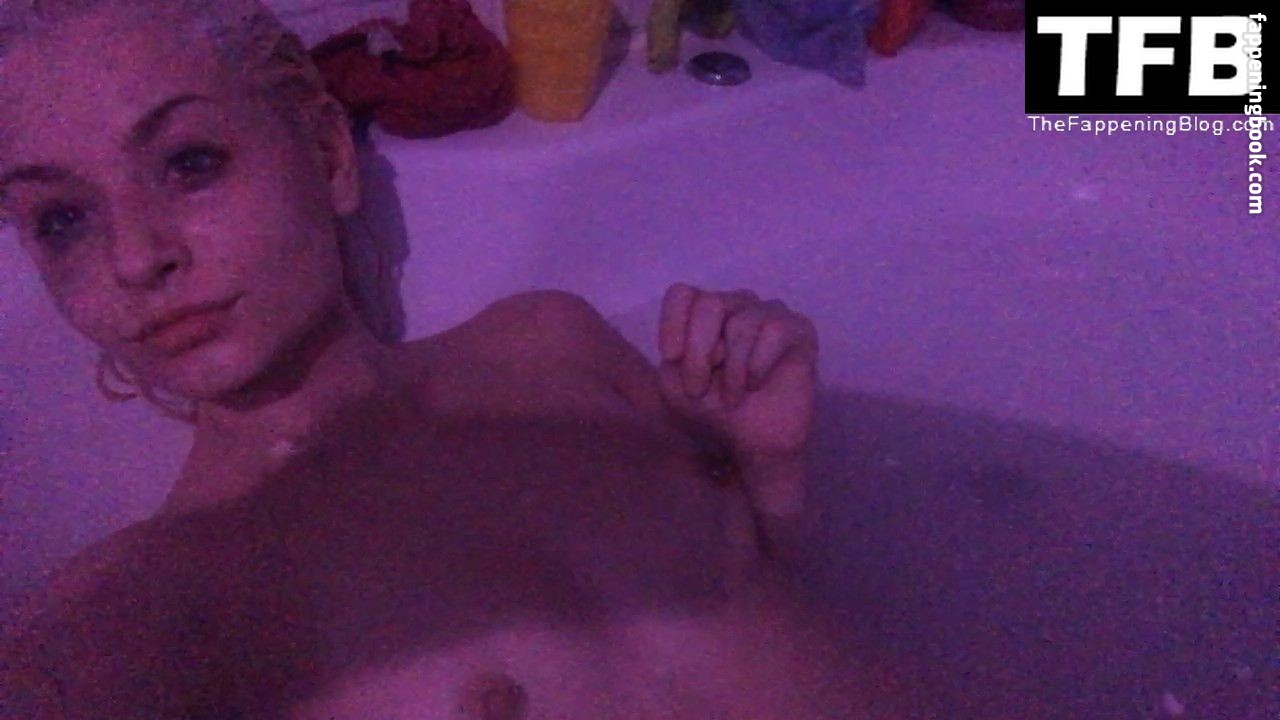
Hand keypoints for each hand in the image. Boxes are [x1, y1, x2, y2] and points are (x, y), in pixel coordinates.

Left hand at [657, 283, 818, 511]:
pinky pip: (774, 332)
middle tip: (698, 389)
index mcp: (703, 313)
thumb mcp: (675, 385)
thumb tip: (689, 340)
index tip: (672, 358)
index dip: (672, 323)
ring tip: (731, 397)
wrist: (753, 444)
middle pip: (709, 303)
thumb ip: (673, 355)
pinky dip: (757, 366)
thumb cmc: (713, 410)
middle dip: (699, 351)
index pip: (682, 294)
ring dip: (731, 368)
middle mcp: (737, 305)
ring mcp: (769, 313)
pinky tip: (755, 386)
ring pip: (742, 323)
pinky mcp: (799, 329)